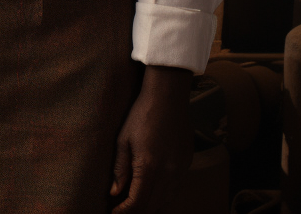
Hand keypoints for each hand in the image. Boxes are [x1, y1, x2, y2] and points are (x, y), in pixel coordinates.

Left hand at [111, 65, 192, 213]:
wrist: (168, 98)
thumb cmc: (141, 115)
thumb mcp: (123, 140)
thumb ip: (120, 169)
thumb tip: (115, 192)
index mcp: (149, 167)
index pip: (137, 202)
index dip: (124, 212)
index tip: (113, 213)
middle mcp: (169, 173)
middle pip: (153, 206)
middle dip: (136, 212)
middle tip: (121, 211)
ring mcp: (181, 170)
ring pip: (167, 200)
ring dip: (151, 207)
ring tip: (134, 207)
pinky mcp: (187, 164)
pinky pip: (176, 190)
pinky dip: (163, 198)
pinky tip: (152, 196)